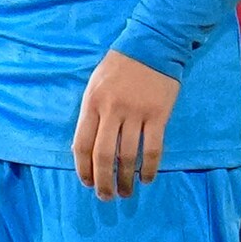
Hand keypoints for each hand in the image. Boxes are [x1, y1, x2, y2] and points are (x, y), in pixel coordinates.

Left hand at [72, 50, 180, 197]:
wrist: (152, 44)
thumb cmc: (119, 67)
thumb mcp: (95, 85)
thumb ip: (90, 114)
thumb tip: (82, 149)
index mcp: (92, 103)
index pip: (82, 144)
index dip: (83, 169)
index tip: (87, 183)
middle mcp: (112, 110)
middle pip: (103, 156)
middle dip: (103, 182)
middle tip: (106, 197)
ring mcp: (136, 113)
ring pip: (128, 157)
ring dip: (126, 180)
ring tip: (126, 192)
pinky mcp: (158, 115)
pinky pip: (153, 149)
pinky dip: (150, 168)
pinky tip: (147, 178)